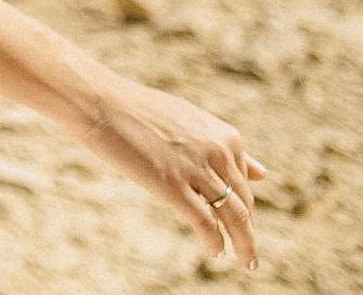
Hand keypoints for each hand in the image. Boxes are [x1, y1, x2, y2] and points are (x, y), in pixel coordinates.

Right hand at [70, 73, 265, 269]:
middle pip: (243, 202)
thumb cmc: (137, 110)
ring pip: (233, 217)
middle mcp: (218, 152)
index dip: (243, 205)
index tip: (239, 222)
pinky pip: (205, 222)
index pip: (244, 182)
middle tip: (247, 252)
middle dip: (246, 230)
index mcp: (224, 135)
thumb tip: (263, 174)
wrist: (99, 101)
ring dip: (243, 244)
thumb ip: (226, 150)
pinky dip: (214, 241)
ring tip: (245, 262)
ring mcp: (195, 169)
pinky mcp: (172, 185)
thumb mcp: (190, 123)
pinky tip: (215, 252)